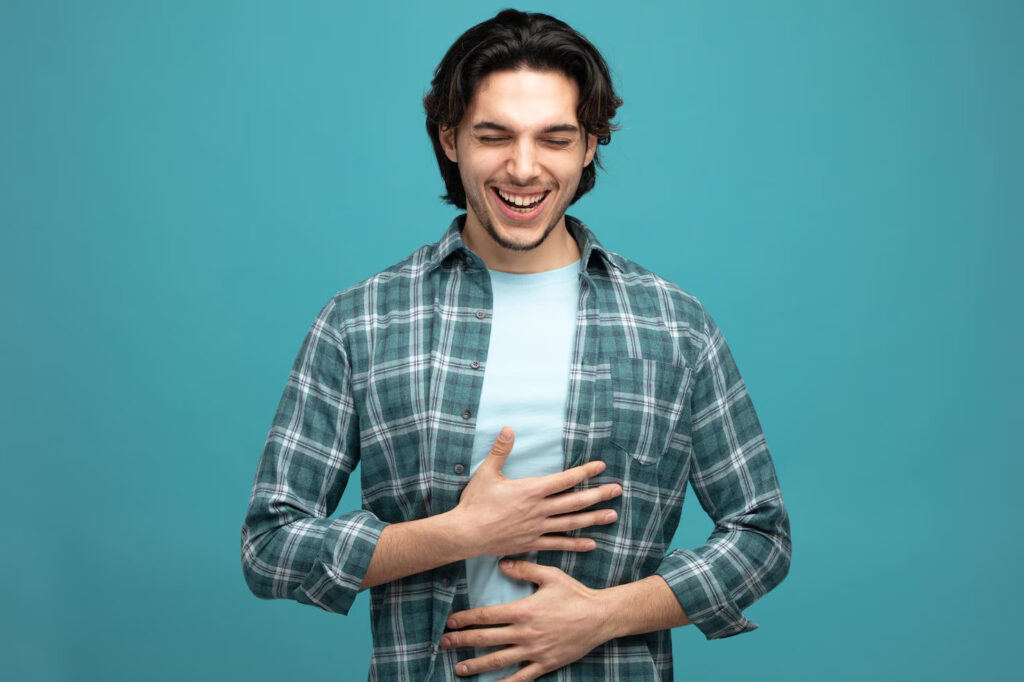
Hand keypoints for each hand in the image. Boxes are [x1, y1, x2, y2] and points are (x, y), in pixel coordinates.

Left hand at [441, 560, 613, 680]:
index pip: (487, 616)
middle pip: (486, 638)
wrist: (600, 617)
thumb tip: (501, 563)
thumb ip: (524, 569)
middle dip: (463, 642)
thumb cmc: (575, 593)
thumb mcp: (550, 575)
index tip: (450, 623)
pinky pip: (522, 677)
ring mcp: (534, 650)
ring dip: (477, 664)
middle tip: (444, 644)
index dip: (466, 619)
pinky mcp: (545, 663)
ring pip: (499, 660)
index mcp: (524, 610)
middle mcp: (525, 633)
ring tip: (459, 668)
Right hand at [453, 427, 621, 557]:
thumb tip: (508, 428)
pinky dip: (576, 544)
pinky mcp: (532, 543)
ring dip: (593, 519)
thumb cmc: (475, 502)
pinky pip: (558, 544)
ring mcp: (537, 528)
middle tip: (617, 490)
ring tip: (612, 515)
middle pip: (574, 502)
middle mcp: (538, 510)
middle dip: (598, 495)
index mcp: (531, 490)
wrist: (465, 533)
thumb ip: (500, 450)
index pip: (564, 479)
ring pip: (571, 524)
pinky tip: (591, 544)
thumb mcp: (487, 472)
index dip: (584, 472)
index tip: (600, 466)